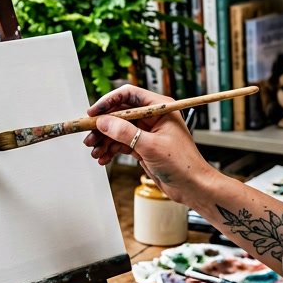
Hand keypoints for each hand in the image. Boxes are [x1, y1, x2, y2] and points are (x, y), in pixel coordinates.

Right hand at [85, 85, 213, 206]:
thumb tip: (103, 122)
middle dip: (103, 126)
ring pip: (118, 130)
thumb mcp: (150, 146)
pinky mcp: (143, 146)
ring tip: (95, 152)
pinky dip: (111, 150)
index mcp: (160, 108)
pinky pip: (121, 143)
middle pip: (120, 113)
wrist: (192, 186)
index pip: (128, 95)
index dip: (108, 102)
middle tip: (89, 137)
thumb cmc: (182, 164)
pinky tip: (103, 158)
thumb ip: (125, 133)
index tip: (93, 114)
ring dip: (104, 140)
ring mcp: (147, 132)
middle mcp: (153, 116)